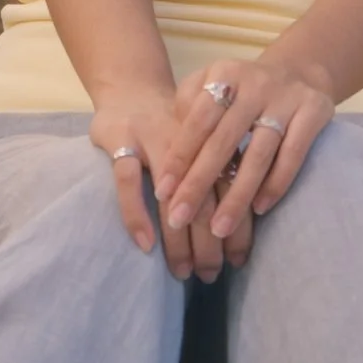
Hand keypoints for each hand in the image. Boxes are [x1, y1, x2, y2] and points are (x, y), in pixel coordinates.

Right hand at [90, 84, 244, 280]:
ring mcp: (152, 137)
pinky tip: (146, 245)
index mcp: (216, 140)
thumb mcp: (206, 144)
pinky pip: (128, 180)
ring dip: (178, 238)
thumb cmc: (175, 129)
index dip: (238, 227)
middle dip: (210, 242)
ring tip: (182, 271)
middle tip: (209, 275)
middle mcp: (190, 139)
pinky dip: (136, 213)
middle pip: (206, 197)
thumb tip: (243, 227)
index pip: (233, 190)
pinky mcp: (120, 138)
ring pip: (170, 194)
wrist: (131, 87)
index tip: (238, 262)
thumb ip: (224, 173)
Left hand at [157, 53, 337, 265]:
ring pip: (258, 154)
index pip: (196, 121)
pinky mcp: (314, 112)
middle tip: (178, 218)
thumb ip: (187, 107)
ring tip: (218, 229)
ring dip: (237, 195)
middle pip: (223, 141)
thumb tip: (168, 153)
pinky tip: (258, 209)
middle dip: (198, 184)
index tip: (162, 193)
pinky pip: (293, 155)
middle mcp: (255, 84)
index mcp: (224, 74)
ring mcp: (287, 98)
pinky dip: (276, 183)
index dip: (179, 158)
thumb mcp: (212, 82)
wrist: (300, 71)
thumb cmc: (242, 89)